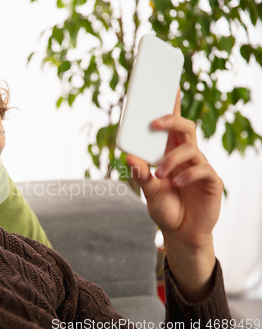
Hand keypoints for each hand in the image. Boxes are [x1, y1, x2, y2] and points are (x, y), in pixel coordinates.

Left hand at [126, 89, 223, 301]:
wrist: (182, 233)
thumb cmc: (165, 207)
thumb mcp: (149, 191)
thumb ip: (140, 175)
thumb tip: (129, 157)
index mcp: (170, 152)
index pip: (171, 124)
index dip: (171, 104)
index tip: (166, 84)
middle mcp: (186, 155)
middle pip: (185, 126)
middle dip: (171, 119)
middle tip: (153, 122)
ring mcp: (200, 167)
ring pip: (190, 148)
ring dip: (172, 159)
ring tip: (160, 175)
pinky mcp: (212, 181)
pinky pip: (202, 170)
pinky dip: (187, 174)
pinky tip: (176, 182)